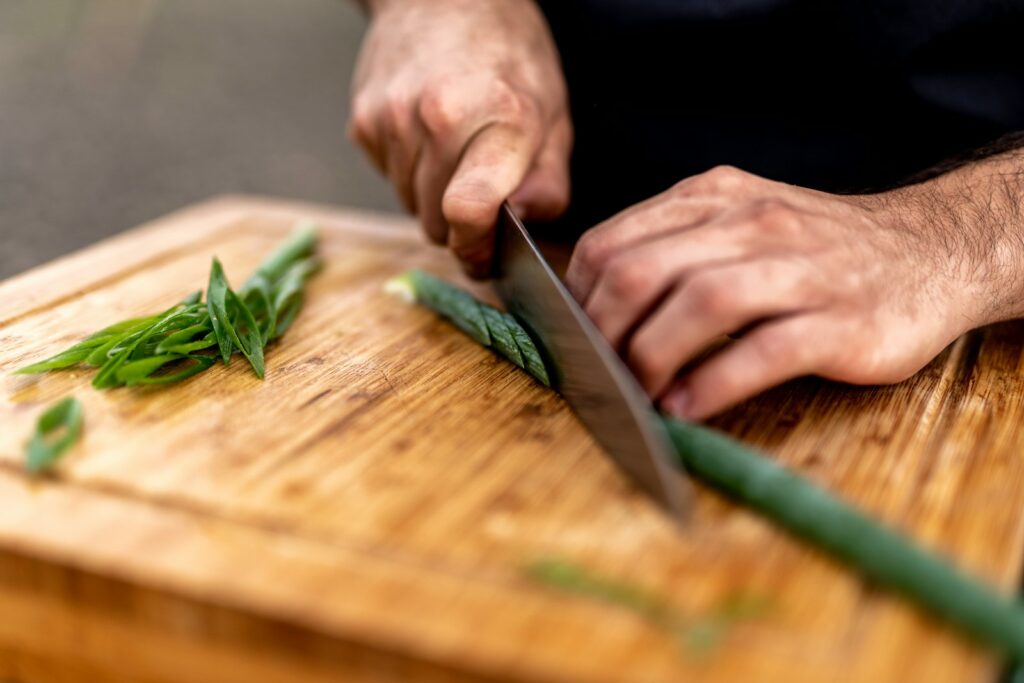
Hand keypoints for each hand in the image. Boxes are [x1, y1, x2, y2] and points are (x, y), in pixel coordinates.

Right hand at [349, 0, 571, 276]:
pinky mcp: (364, 121)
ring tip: (454, 153)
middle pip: (436, 223)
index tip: (484, 257)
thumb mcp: (552, 114)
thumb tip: (526, 223)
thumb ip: (548, 181)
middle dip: (458, 226)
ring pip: (408, 205)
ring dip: (431, 198)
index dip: (476, 250)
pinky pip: (386, 178)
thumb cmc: (508, 55)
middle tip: (479, 196)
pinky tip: (426, 137)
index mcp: (499, 119)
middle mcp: (439, 118)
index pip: (468, 213)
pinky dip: (407, 172)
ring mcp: (393, 119)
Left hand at [565, 165, 993, 419]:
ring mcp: (800, 271)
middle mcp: (753, 225)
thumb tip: (596, 307)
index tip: (570, 337)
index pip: (614, 241)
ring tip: (637, 395)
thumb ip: (674, 247)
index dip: (578, 298)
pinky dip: (713, 384)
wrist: (930, 250)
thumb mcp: (740, 222)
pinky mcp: (841, 323)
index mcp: (715, 198)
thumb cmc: (817, 250)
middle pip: (643, 271)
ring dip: (651, 358)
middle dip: (604, 333)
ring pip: (701, 304)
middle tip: (597, 373)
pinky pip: (764, 352)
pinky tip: (686, 409)